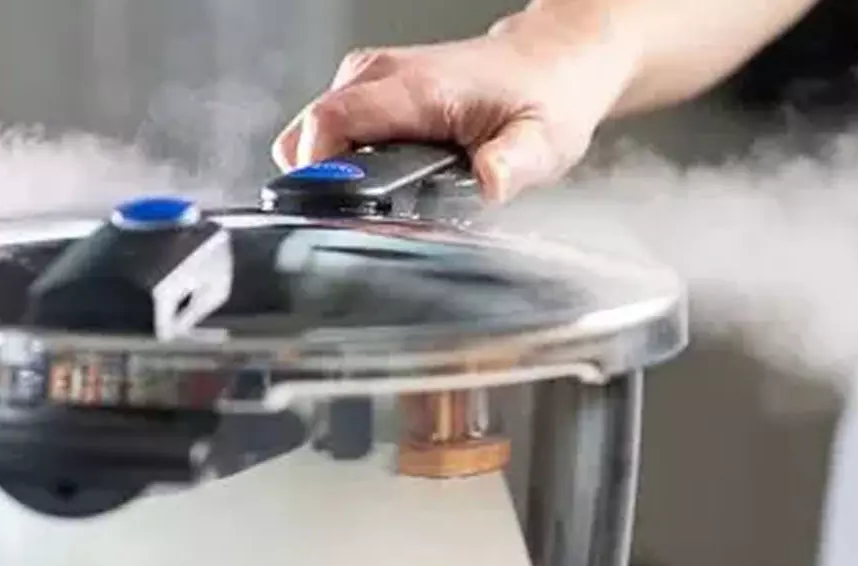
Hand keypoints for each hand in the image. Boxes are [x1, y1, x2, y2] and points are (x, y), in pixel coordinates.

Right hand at [271, 10, 640, 202]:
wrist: (549, 63)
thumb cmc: (543, 100)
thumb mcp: (542, 142)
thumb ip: (514, 163)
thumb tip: (490, 180)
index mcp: (417, 88)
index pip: (331, 122)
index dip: (319, 173)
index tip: (339, 209)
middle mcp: (382, 74)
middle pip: (308, 131)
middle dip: (321, 182)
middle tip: (368, 211)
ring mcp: (369, 77)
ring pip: (310, 132)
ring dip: (330, 172)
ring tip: (380, 191)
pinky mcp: (365, 87)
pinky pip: (324, 129)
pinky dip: (337, 159)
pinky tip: (379, 172)